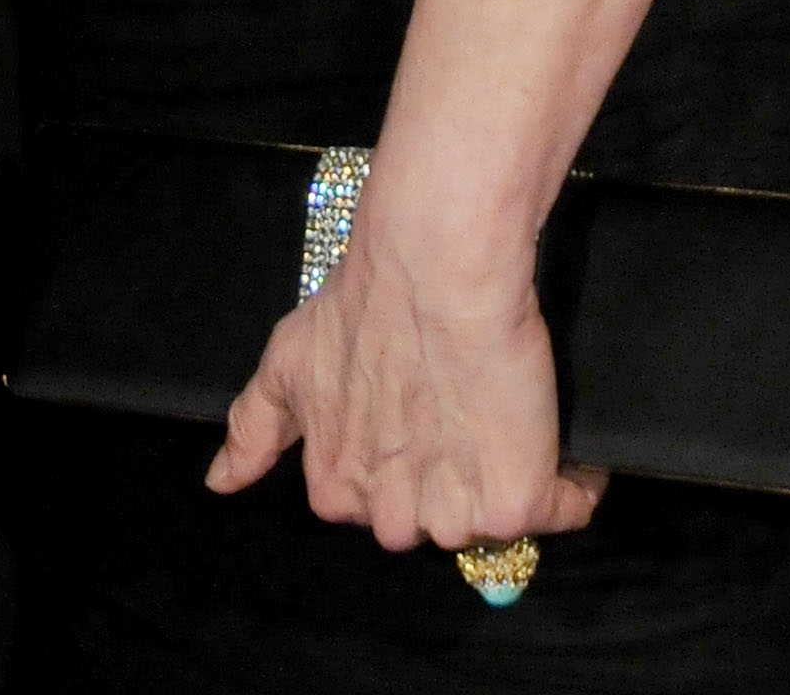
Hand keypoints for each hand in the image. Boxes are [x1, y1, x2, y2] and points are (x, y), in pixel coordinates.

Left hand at [208, 233, 604, 554]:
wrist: (432, 265)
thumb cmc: (361, 302)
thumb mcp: (288, 360)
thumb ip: (253, 428)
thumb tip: (218, 485)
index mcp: (336, 491)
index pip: (379, 507)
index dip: (406, 457)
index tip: (421, 411)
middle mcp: (392, 519)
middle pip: (438, 525)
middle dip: (452, 477)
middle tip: (462, 408)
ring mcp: (455, 518)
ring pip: (493, 522)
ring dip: (507, 475)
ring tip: (502, 408)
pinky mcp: (516, 504)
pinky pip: (562, 510)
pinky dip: (572, 480)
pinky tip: (553, 431)